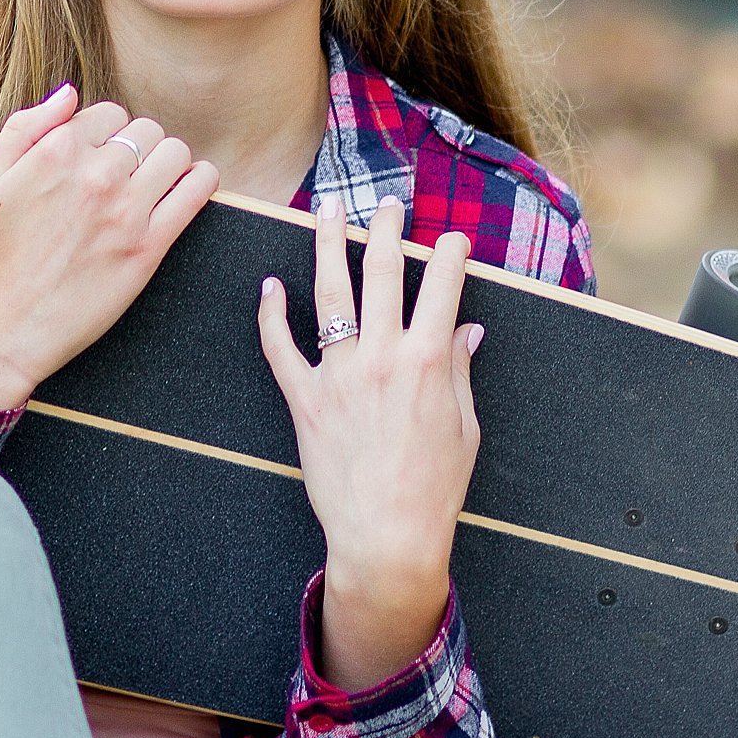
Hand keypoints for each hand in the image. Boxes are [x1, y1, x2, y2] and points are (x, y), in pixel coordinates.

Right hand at [0, 82, 219, 425]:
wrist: (11, 323)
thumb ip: (25, 127)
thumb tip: (70, 93)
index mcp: (57, 151)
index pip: (110, 113)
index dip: (107, 133)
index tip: (101, 156)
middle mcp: (96, 174)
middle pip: (145, 130)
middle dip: (138, 146)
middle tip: (127, 173)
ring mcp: (126, 210)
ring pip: (175, 153)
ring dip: (170, 161)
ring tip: (157, 180)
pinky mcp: (150, 246)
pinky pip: (197, 191)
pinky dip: (202, 180)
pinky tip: (193, 185)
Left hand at [257, 193, 485, 688]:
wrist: (387, 536)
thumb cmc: (433, 487)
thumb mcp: (463, 426)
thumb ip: (459, 371)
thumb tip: (468, 330)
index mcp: (427, 361)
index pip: (442, 286)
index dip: (449, 254)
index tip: (452, 238)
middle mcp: (381, 357)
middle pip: (382, 273)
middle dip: (387, 229)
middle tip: (387, 202)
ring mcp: (338, 375)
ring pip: (331, 294)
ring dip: (329, 244)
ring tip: (327, 210)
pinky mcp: (305, 399)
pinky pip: (280, 348)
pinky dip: (272, 314)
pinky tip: (270, 284)